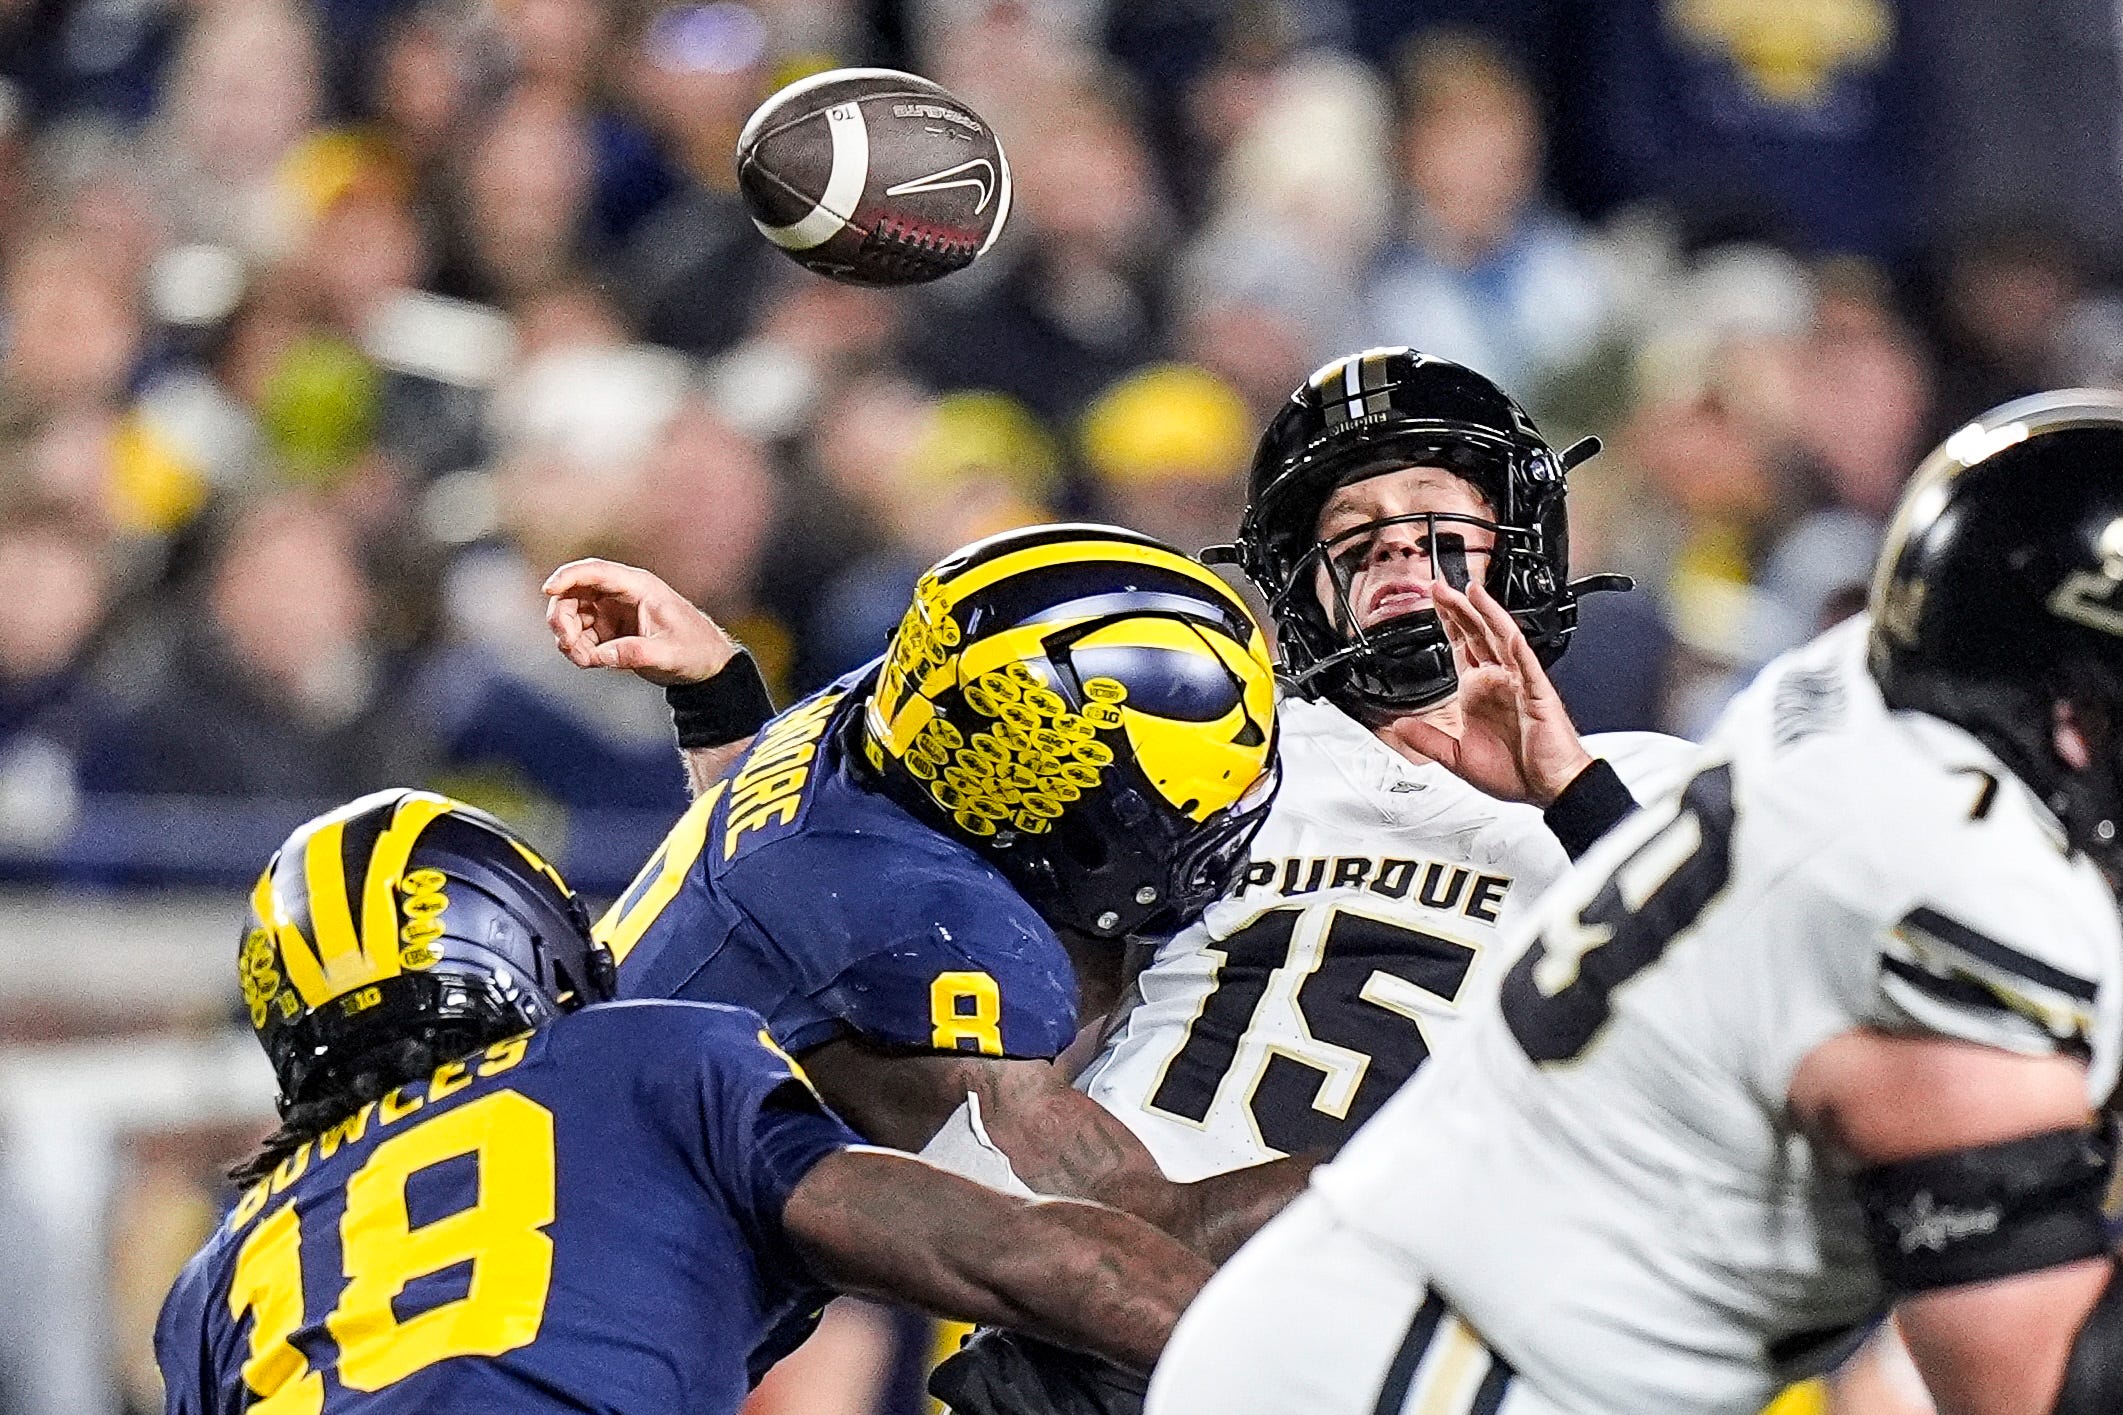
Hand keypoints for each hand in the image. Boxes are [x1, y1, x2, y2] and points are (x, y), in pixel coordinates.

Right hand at [543, 558, 738, 686]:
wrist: (706, 664)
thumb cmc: (694, 651)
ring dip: (568, 636)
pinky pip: (580, 632)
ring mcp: (612, 610)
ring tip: (586, 660)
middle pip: (574, 591)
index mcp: (640, 587)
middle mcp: (622, 593)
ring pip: (572, 613)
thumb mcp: (669, 655)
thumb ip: (635, 654)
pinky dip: (577, 647)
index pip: (597, 571)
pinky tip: (591, 661)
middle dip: (562, 616)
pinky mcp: (609, 628)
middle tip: (568, 645)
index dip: (569, 576)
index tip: (548, 589)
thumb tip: (600, 655)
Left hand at [1397, 579, 1593, 806]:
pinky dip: (1516, 647)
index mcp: (1479, 692)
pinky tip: (1505, 630)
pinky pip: (1526, 665)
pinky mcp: (1537, 694)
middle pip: (1477, 634)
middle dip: (1458, 608)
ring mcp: (1519, 684)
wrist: (1548, 789)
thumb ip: (1428, 740)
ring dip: (1486, 614)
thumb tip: (1398, 727)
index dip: (1447, 624)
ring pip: (1501, 639)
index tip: (1433, 602)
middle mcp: (1498, 682)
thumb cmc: (1515, 772)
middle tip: (1439, 585)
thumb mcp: (1457, 757)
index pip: (1461, 647)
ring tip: (1471, 591)